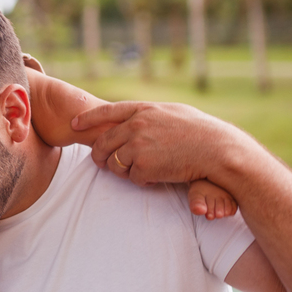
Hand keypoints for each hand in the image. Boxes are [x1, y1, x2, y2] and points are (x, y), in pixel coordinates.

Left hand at [70, 101, 248, 187]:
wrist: (217, 150)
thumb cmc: (201, 133)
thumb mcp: (173, 113)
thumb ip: (150, 115)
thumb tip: (135, 116)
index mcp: (143, 110)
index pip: (106, 111)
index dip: (88, 118)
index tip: (74, 123)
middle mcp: (136, 125)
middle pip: (103, 142)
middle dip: (99, 155)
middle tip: (100, 163)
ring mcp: (137, 145)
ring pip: (114, 164)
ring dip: (123, 171)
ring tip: (143, 170)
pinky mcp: (142, 166)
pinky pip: (132, 178)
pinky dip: (142, 181)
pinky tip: (158, 176)